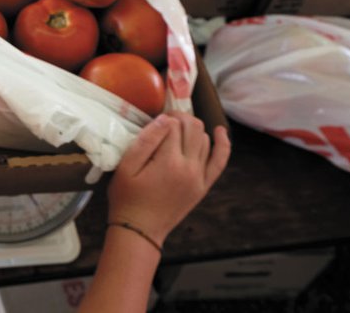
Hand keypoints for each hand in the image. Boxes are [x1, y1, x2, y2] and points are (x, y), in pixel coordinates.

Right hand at [106, 112, 230, 247]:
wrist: (139, 230)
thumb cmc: (127, 198)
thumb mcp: (126, 167)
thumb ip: (145, 141)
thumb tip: (164, 119)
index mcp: (168, 162)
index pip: (173, 125)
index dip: (162, 119)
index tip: (151, 123)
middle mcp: (189, 168)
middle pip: (193, 127)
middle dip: (179, 119)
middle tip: (163, 123)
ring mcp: (199, 177)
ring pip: (205, 139)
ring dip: (192, 129)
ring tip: (176, 132)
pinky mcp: (203, 186)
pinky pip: (219, 161)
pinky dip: (223, 144)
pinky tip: (220, 132)